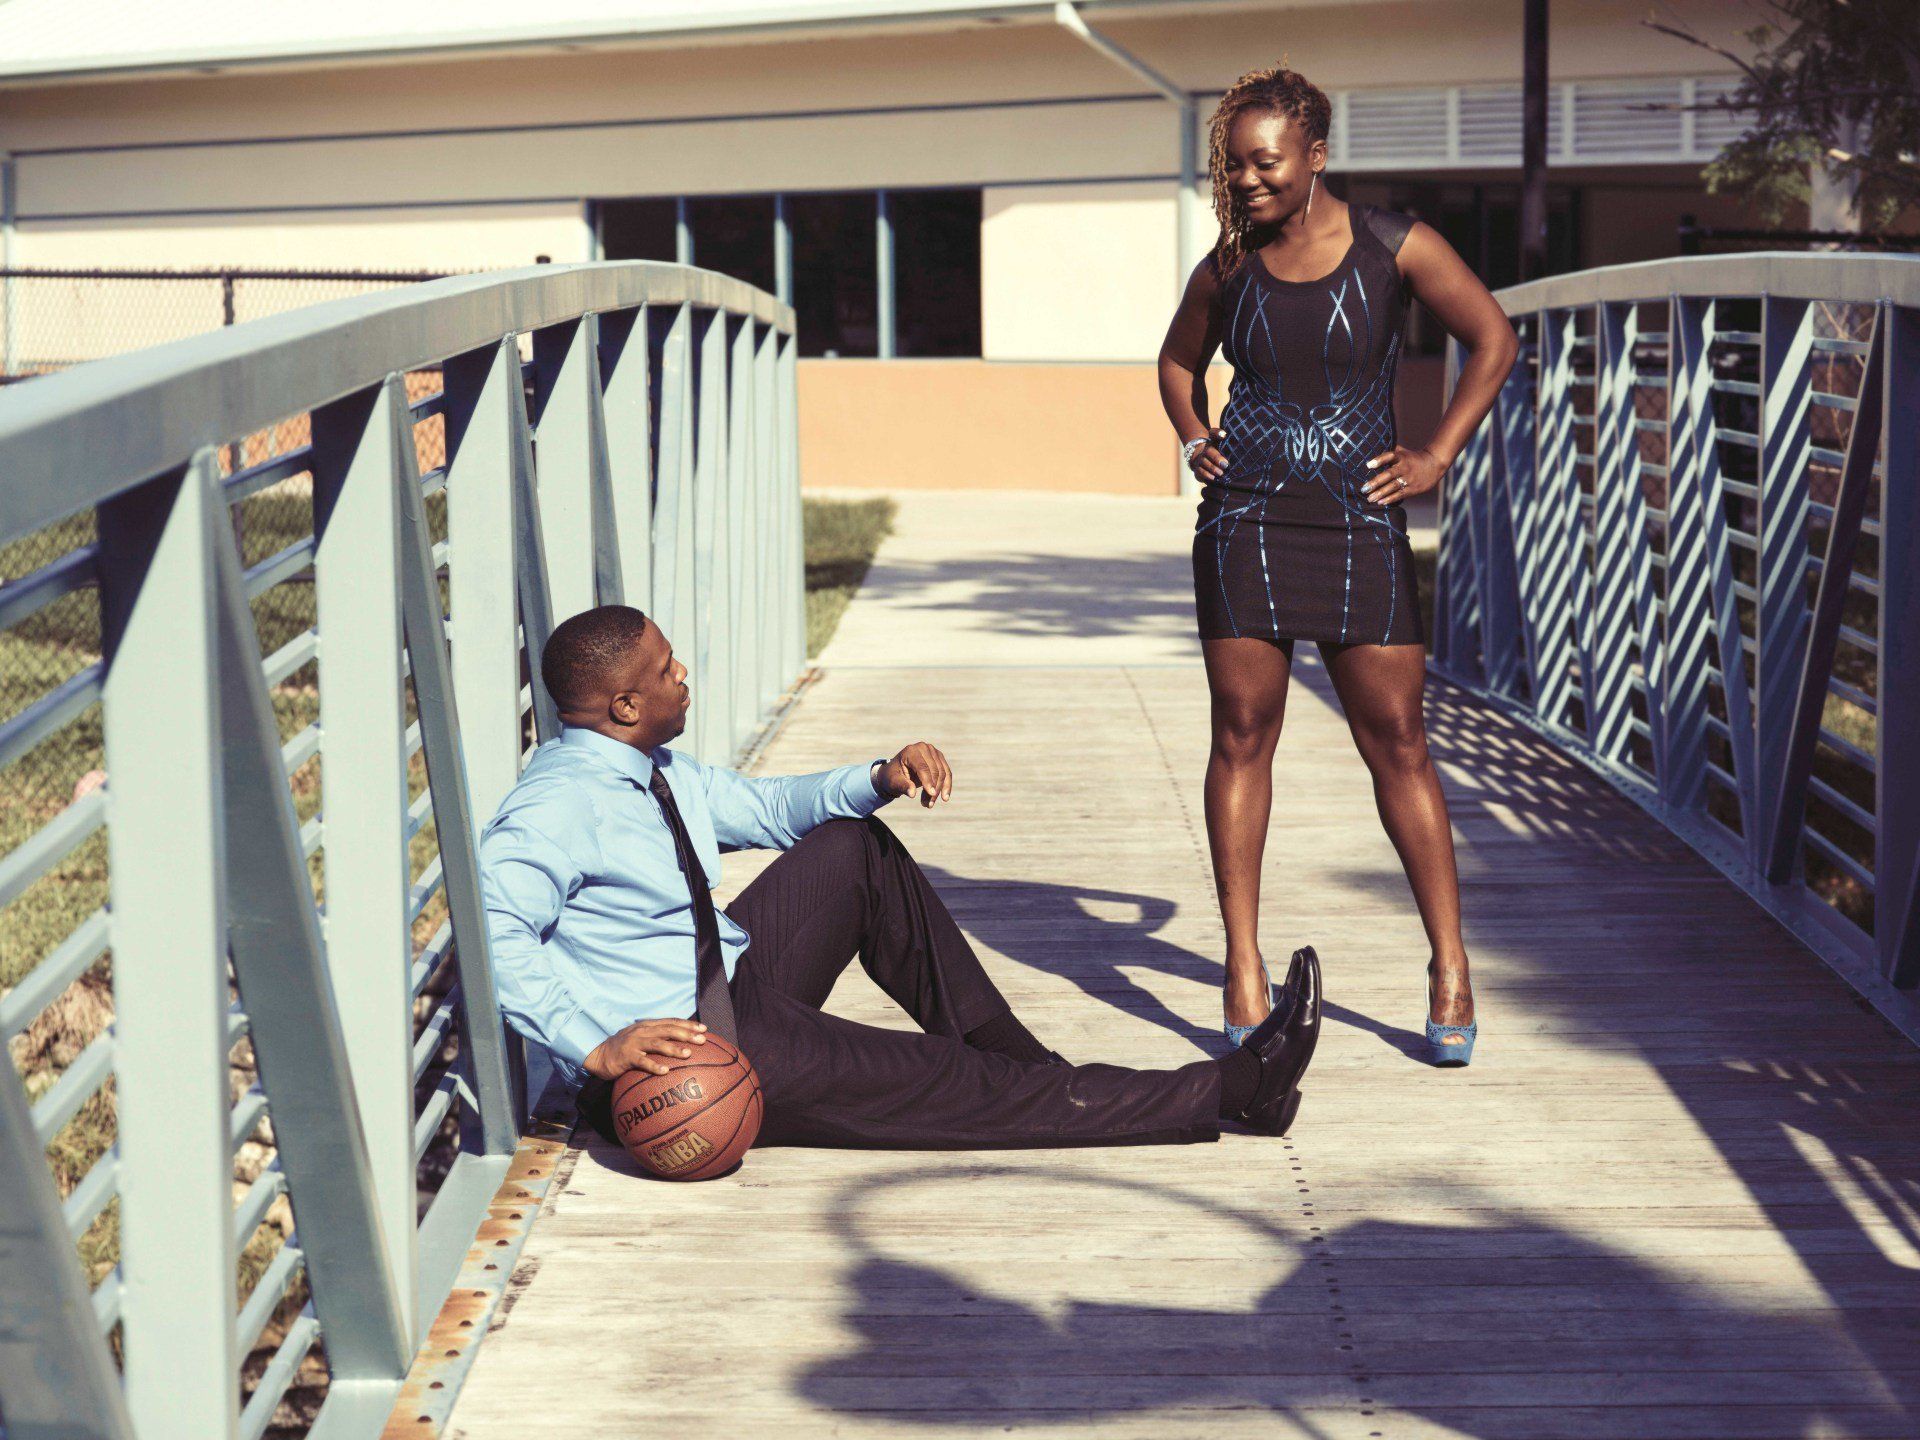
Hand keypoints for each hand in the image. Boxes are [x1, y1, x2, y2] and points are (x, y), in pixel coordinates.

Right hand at [585, 1018, 707, 1080]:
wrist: (598, 1055)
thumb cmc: (623, 1049)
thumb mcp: (639, 1038)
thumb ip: (656, 1038)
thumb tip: (680, 1044)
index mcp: (647, 1026)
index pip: (671, 1022)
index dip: (688, 1024)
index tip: (704, 1029)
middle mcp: (642, 1032)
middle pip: (668, 1030)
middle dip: (686, 1034)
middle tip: (702, 1040)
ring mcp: (634, 1043)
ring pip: (657, 1044)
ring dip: (673, 1049)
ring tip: (688, 1054)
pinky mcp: (626, 1057)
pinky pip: (642, 1062)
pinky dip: (654, 1066)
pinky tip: (665, 1072)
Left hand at [879, 742, 952, 807]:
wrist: (896, 772)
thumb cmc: (893, 777)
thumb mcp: (894, 782)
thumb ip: (903, 786)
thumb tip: (912, 794)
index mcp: (911, 751)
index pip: (922, 767)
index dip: (928, 781)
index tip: (931, 794)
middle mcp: (924, 748)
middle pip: (934, 770)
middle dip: (933, 789)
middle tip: (928, 805)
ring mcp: (933, 752)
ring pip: (943, 773)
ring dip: (939, 790)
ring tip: (930, 804)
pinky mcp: (939, 758)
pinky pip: (947, 773)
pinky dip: (946, 786)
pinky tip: (944, 798)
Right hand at [1185, 427, 1228, 483]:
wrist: (1197, 448)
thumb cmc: (1211, 443)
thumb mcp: (1213, 436)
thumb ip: (1218, 433)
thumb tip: (1224, 434)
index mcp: (1205, 448)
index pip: (1210, 453)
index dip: (1218, 459)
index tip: (1226, 464)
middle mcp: (1199, 457)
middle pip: (1205, 463)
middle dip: (1213, 468)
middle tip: (1222, 472)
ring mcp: (1197, 465)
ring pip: (1201, 470)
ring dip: (1208, 474)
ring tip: (1217, 478)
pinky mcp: (1196, 471)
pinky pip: (1198, 476)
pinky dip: (1204, 479)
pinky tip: (1212, 481)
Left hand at [1362, 445, 1445, 505]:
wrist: (1435, 464)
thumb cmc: (1412, 458)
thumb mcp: (1403, 452)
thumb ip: (1390, 451)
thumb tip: (1372, 447)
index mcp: (1401, 457)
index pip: (1390, 456)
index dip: (1379, 460)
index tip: (1368, 465)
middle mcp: (1404, 467)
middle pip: (1389, 474)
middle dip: (1376, 482)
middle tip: (1364, 488)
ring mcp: (1409, 479)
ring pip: (1393, 486)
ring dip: (1380, 493)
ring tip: (1369, 498)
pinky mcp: (1413, 489)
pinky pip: (1400, 494)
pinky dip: (1390, 499)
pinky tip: (1380, 502)